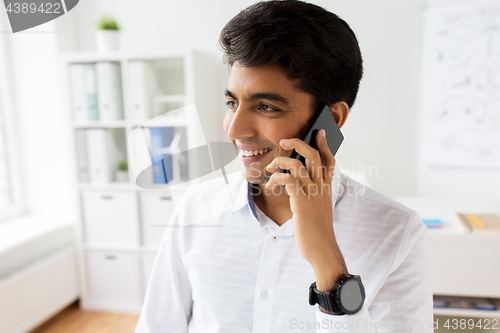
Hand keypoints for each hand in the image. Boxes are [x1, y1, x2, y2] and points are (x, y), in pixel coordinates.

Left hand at [265, 129, 347, 290]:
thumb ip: (313, 194)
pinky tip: (271, 187)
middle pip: (313, 155)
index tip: (319, 133)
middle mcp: (321, 187)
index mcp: (326, 188)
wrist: (321, 249)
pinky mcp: (301, 202)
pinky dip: (276, 178)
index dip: (325, 145)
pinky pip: (288, 179)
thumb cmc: (317, 230)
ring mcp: (312, 193)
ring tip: (270, 169)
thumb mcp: (318, 209)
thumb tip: (298, 184)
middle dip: (298, 143)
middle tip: (284, 141)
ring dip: (280, 162)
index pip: (330, 160)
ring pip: (297, 164)